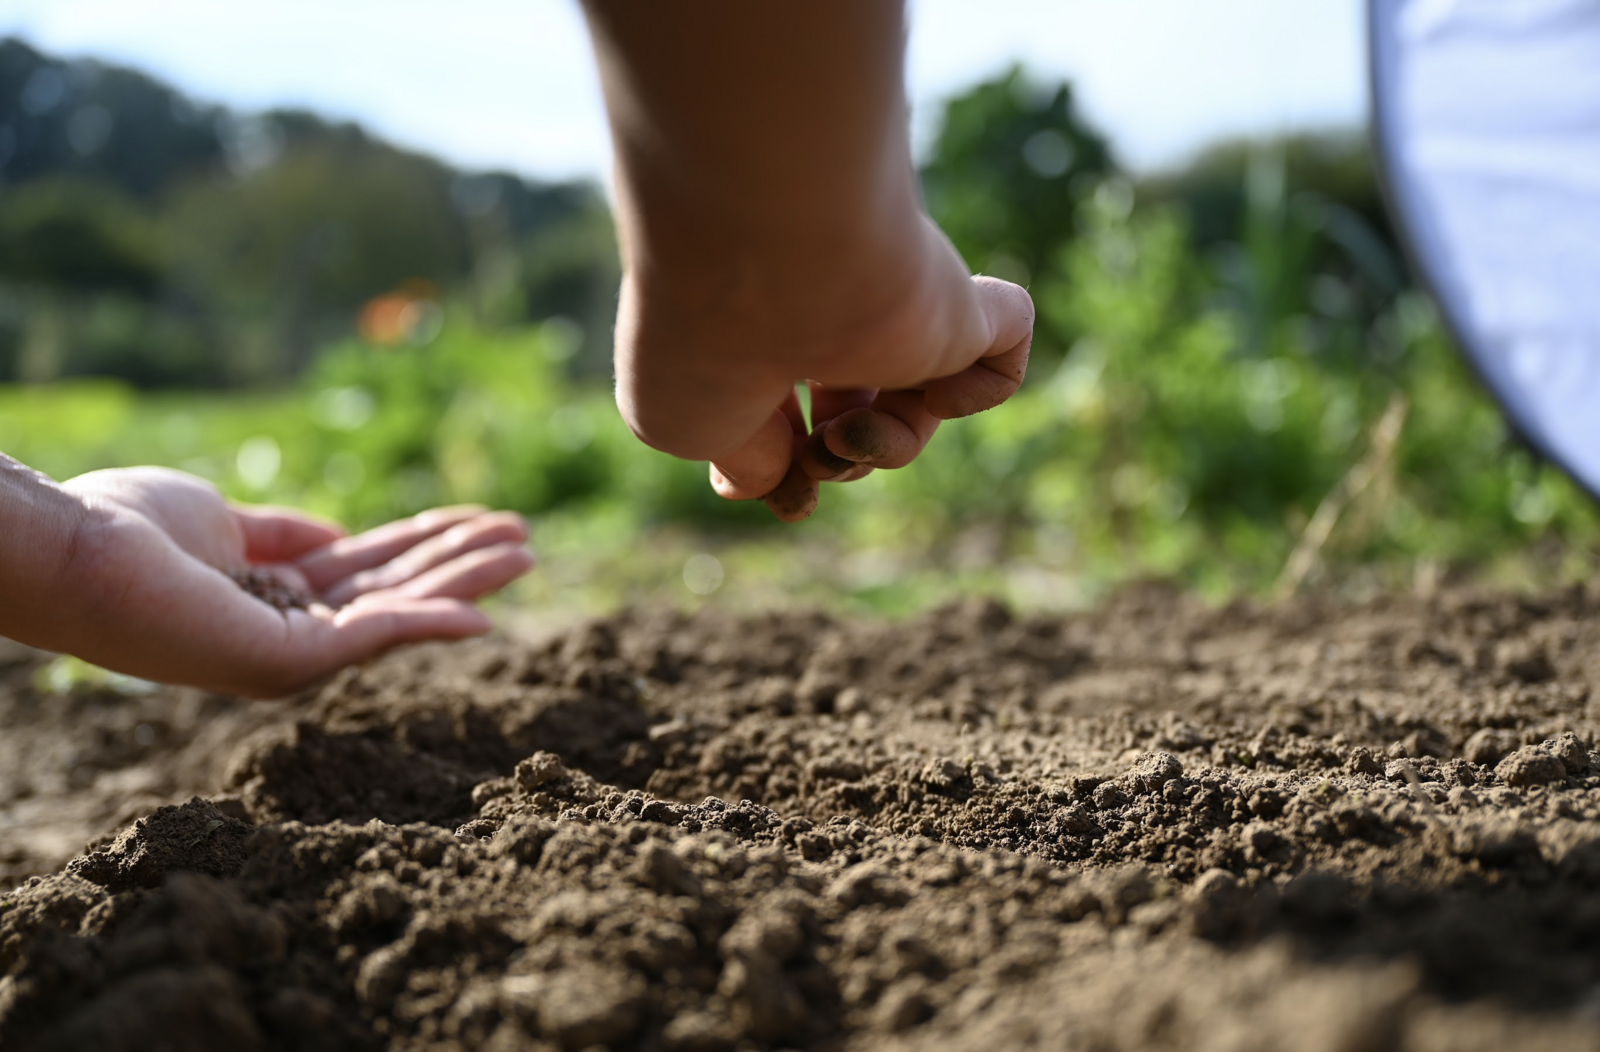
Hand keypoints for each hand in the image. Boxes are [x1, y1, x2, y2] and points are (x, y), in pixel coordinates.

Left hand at [54, 467, 531, 696]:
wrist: (76, 548)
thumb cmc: (126, 527)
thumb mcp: (222, 521)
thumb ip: (282, 533)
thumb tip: (336, 534)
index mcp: (275, 597)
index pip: (370, 571)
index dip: (428, 544)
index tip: (481, 522)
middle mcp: (290, 632)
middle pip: (397, 590)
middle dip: (462, 563)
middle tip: (524, 538)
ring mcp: (292, 652)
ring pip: (400, 610)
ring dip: (465, 583)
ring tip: (525, 552)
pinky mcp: (291, 660)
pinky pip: (377, 636)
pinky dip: (434, 622)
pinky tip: (483, 612)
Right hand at [585, 0, 1033, 521]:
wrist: (760, 255)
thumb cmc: (701, 333)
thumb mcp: (685, 425)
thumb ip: (741, 462)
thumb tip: (775, 484)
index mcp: (751, 317)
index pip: (781, 395)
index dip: (779, 460)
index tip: (755, 489)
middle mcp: (824, 301)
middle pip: (855, 403)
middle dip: (835, 458)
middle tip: (813, 457)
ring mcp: (894, 297)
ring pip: (921, 394)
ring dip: (890, 448)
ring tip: (853, 433)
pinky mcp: (957, 298)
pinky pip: (1005, 346)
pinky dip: (978, 393)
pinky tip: (931, 388)